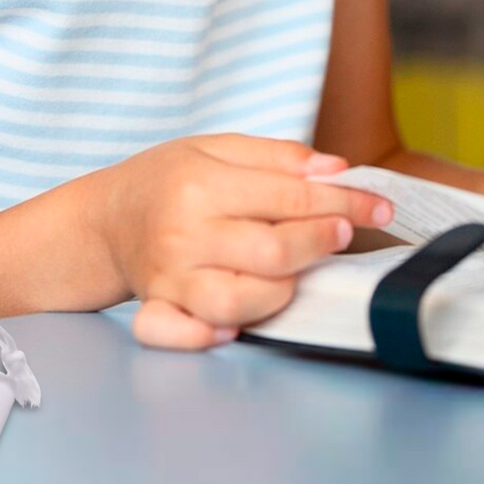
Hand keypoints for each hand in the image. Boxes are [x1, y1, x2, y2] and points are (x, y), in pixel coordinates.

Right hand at [95, 134, 394, 350]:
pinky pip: (181, 334)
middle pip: (271, 252)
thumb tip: (337, 169)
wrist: (105, 218)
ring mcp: (170, 277)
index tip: (378, 206)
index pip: (287, 196)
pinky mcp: (160, 308)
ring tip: (293, 275)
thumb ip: (277, 156)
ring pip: (239, 301)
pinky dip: (207, 336)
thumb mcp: (215, 147)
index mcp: (199, 184)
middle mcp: (183, 233)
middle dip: (318, 243)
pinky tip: (232, 329)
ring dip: (280, 292)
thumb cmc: (167, 179)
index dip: (342, 202)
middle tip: (342, 234)